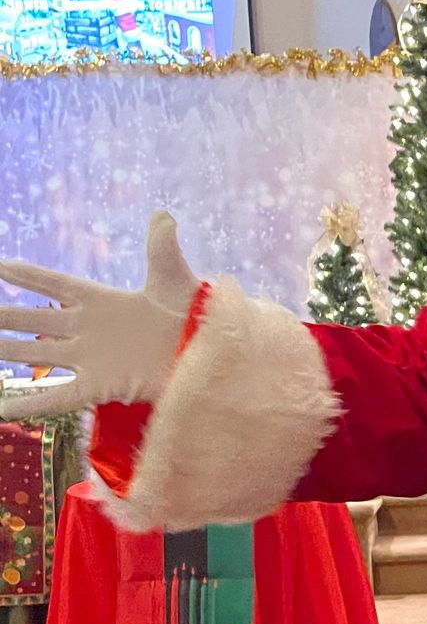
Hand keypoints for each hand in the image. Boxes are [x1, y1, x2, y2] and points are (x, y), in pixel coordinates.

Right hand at [0, 213, 199, 414]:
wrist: (209, 355)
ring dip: (8, 352)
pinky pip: (57, 395)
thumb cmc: (194, 316)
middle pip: (35, 321)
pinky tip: (4, 408)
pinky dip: (31, 403)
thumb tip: (162, 215)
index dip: (27, 276)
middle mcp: (89, 330)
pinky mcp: (100, 386)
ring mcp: (91, 359)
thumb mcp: (175, 278)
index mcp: (102, 301)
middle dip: (5, 316)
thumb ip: (162, 248)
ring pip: (37, 355)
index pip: (54, 285)